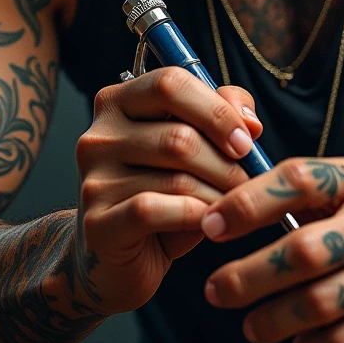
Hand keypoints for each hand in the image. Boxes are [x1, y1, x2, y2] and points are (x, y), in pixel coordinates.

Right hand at [71, 67, 262, 314]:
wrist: (120, 259)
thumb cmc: (163, 196)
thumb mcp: (194, 149)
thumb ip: (220, 117)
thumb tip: (249, 121)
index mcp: (119, 102)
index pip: (170, 83)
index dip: (216, 110)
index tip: (246, 139)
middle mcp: (99, 135)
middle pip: (179, 135)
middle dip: (225, 162)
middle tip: (247, 181)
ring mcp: (94, 179)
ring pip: (175, 177)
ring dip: (217, 195)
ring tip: (232, 206)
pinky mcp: (97, 222)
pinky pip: (154, 210)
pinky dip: (192, 216)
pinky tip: (207, 223)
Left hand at [200, 158, 343, 342]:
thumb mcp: (333, 199)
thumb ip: (283, 196)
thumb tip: (211, 210)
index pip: (298, 179)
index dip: (248, 203)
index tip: (209, 226)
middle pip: (305, 251)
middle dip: (250, 276)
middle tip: (214, 290)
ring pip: (322, 302)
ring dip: (274, 319)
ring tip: (250, 327)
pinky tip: (297, 342)